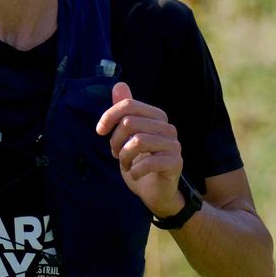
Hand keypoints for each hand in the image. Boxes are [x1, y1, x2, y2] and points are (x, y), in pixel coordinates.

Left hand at [96, 81, 185, 218]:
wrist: (154, 192)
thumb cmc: (140, 162)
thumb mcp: (126, 136)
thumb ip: (124, 112)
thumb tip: (119, 84)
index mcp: (156, 117)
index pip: (129, 105)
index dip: (109, 116)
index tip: (100, 131)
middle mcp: (168, 128)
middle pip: (130, 122)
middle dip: (115, 141)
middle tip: (116, 154)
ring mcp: (174, 145)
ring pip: (138, 141)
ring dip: (124, 157)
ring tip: (125, 164)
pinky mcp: (176, 163)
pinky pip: (149, 162)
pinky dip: (135, 170)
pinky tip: (135, 173)